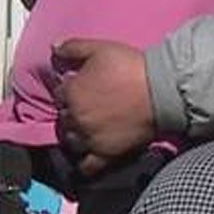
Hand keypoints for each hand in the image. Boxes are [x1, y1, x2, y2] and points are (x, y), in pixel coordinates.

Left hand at [53, 39, 155, 163]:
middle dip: (73, 110)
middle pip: (64, 117)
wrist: (160, 91)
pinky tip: (89, 154)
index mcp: (71, 92)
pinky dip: (84, 163)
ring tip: (89, 127)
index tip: (82, 86)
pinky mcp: (105, 155)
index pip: (59, 93)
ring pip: (71, 141)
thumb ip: (72, 47)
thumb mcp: (99, 49)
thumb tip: (53, 48)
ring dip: (76, 134)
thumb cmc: (130, 67)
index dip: (70, 88)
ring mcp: (89, 139)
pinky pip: (86, 166)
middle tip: (88, 106)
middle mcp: (76, 118)